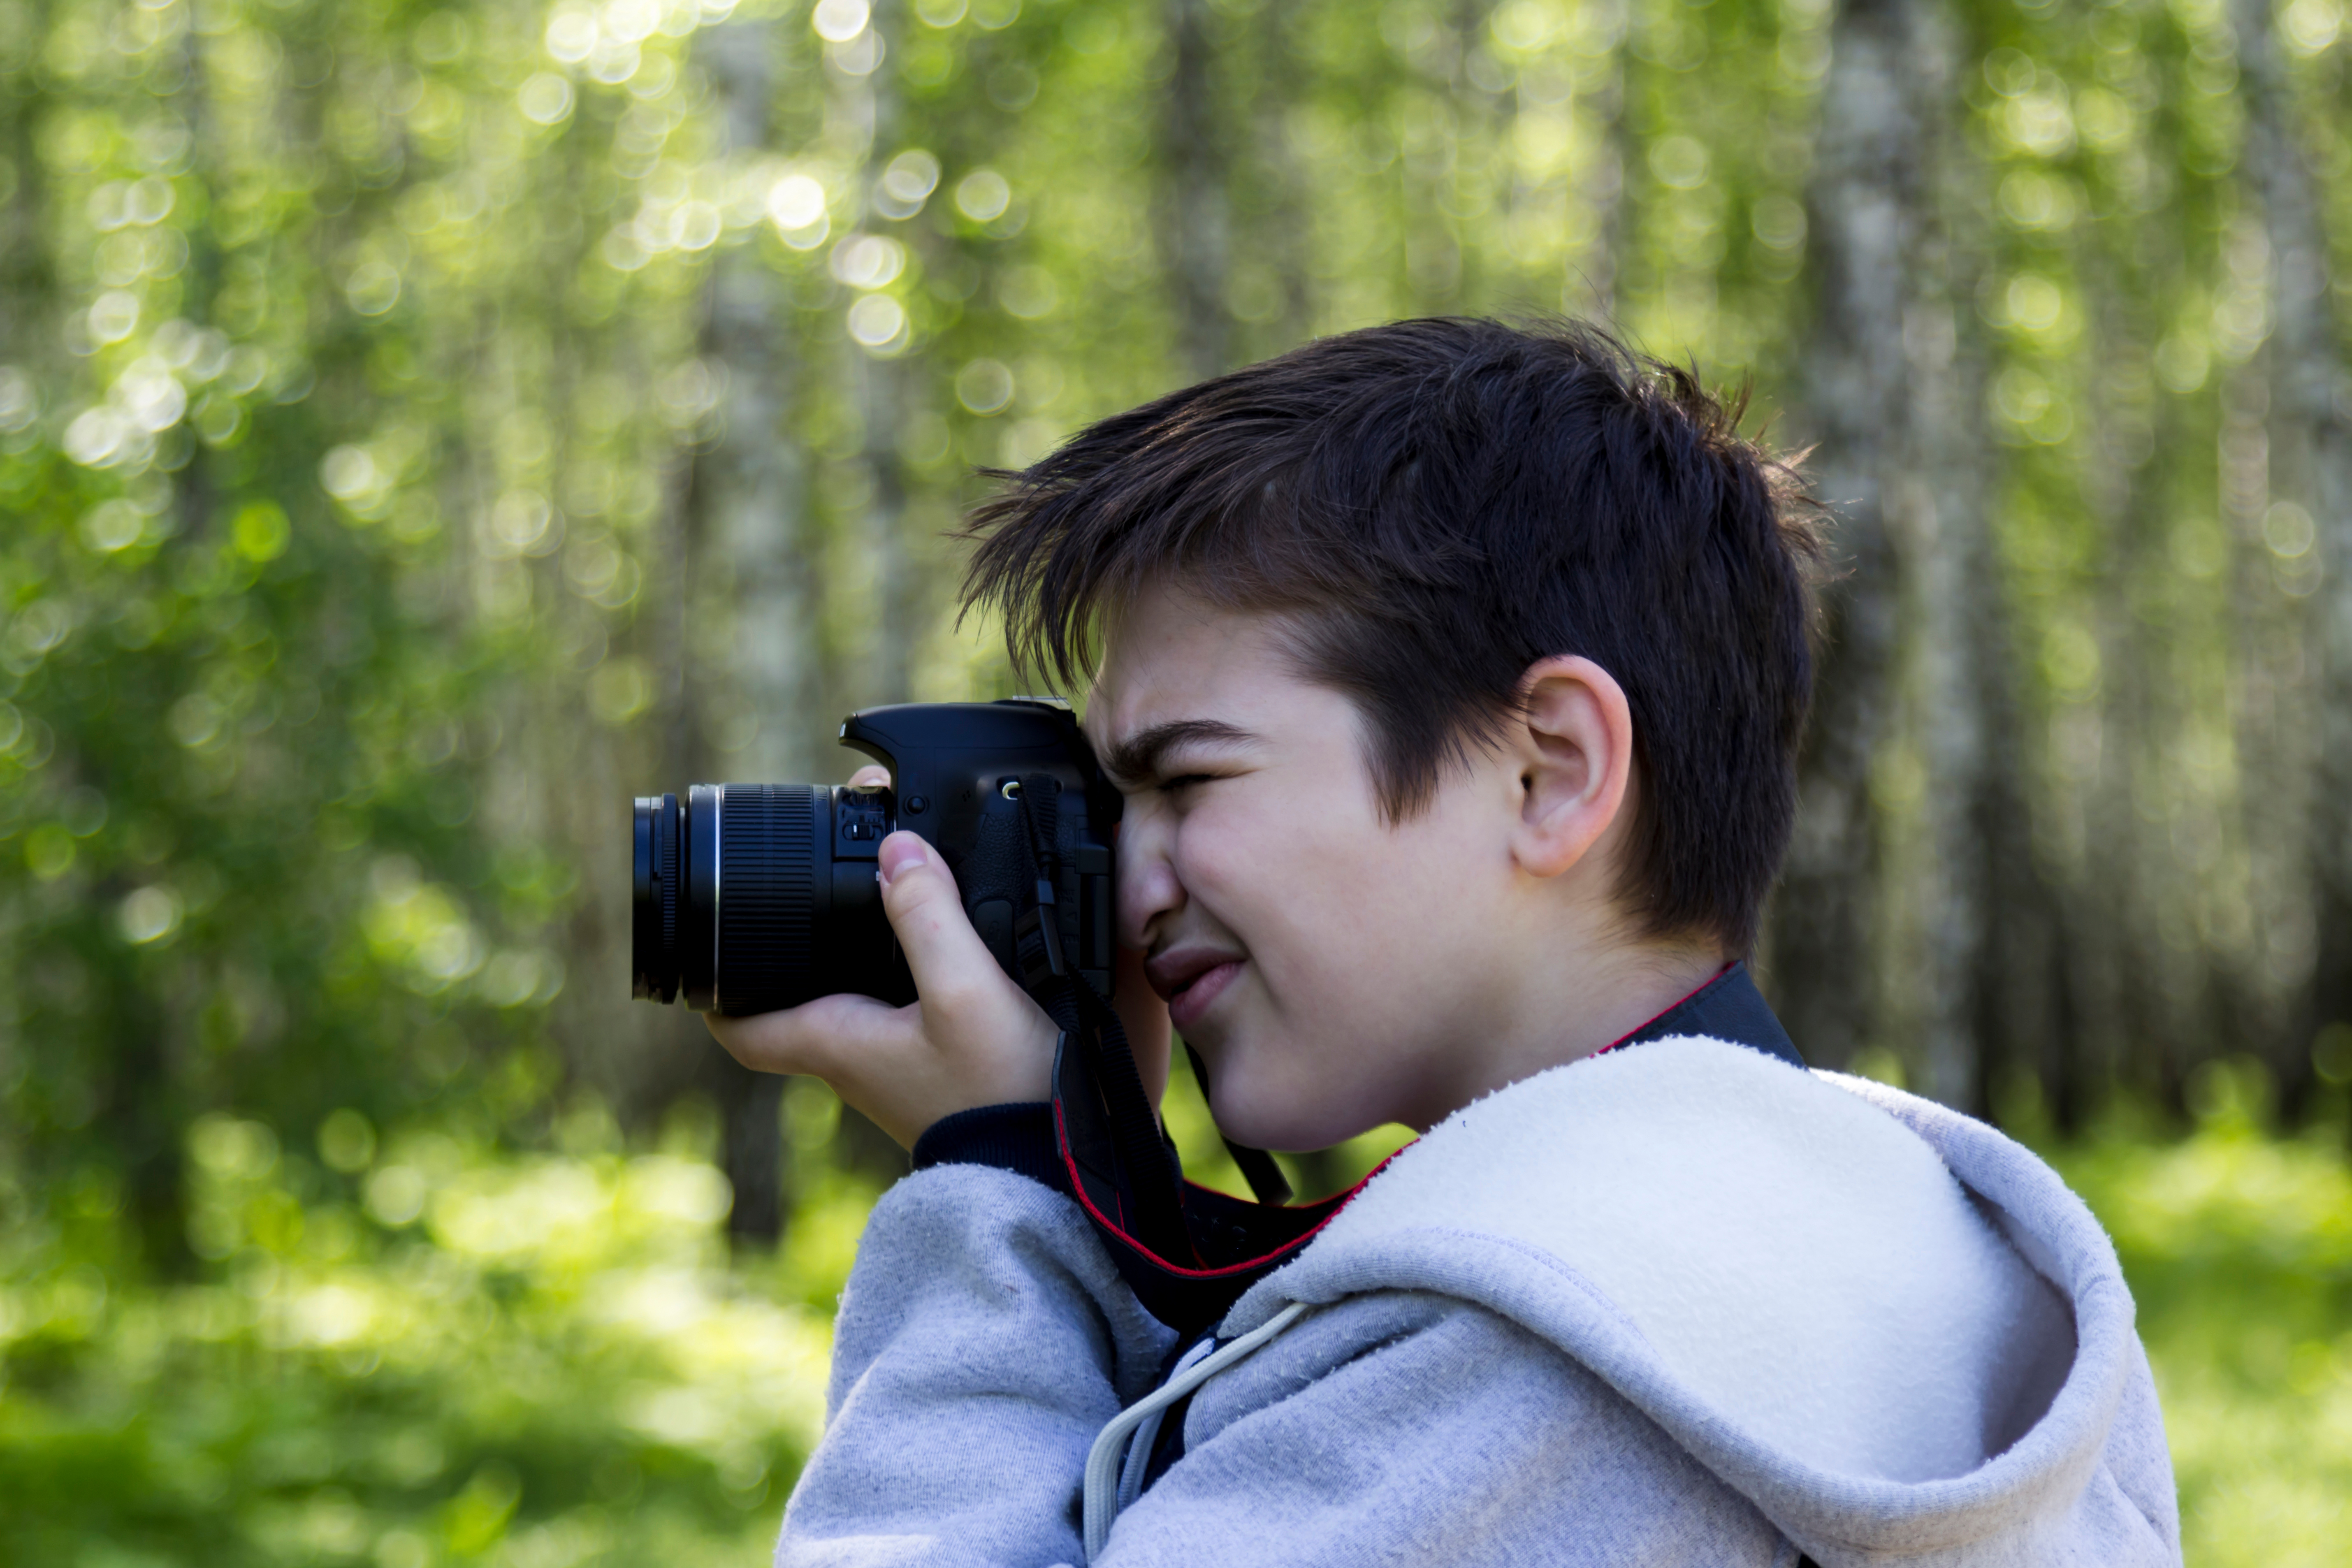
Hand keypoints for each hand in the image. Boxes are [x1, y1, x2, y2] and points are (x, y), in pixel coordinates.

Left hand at [705, 766, 1173, 1149]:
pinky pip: (902, 1010)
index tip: (706, 937)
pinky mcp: (940, 1067)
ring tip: (878, 894)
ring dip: (852, 953)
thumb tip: (897, 848)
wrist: (1059, 1168)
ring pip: (850, 1000)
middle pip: (794, 999)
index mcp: (836, 1041)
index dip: (710, 985)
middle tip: (804, 884)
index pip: (740, 1025)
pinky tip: (946, 943)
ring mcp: (897, 1066)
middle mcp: (855, 1057)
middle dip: (791, 944)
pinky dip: (906, 972)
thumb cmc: (1000, 1095)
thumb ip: (930, 918)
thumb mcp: (966, 994)